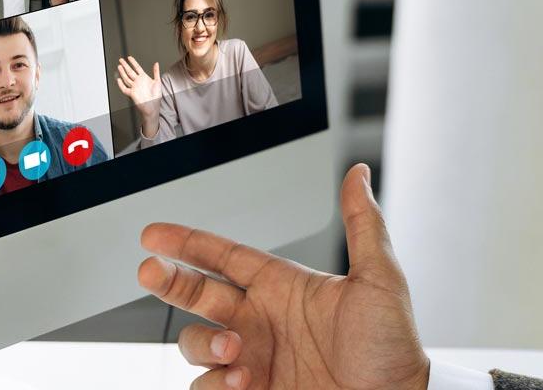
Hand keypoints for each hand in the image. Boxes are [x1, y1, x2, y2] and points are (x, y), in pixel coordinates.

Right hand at [115, 56, 162, 123]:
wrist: (153, 106)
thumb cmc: (156, 96)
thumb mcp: (158, 81)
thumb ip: (156, 72)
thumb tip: (156, 63)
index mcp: (144, 78)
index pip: (137, 68)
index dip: (133, 62)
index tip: (129, 58)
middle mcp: (138, 82)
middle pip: (130, 72)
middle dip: (125, 65)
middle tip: (121, 60)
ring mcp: (134, 87)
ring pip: (126, 78)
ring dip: (123, 73)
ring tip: (119, 67)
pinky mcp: (132, 93)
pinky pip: (124, 89)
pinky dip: (121, 85)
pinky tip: (119, 80)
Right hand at [138, 164, 429, 389]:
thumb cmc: (392, 348)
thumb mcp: (380, 280)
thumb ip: (362, 225)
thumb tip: (358, 174)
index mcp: (284, 287)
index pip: (224, 257)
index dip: (188, 243)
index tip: (154, 235)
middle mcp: (262, 321)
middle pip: (197, 294)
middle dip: (169, 282)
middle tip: (150, 272)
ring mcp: (254, 360)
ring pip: (196, 343)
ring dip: (204, 343)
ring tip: (236, 350)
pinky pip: (206, 385)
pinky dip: (213, 382)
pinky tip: (240, 379)